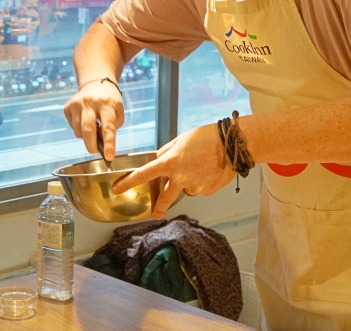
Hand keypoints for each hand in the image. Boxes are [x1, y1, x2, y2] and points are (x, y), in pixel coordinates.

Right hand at [63, 81, 123, 158]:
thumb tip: (101, 141)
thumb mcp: (119, 109)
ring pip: (78, 131)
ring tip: (93, 128)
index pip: (108, 127)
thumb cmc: (109, 99)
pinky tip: (84, 121)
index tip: (109, 157)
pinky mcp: (68, 106)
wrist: (95, 82)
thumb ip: (113, 126)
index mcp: (106, 103)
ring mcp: (76, 104)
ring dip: (86, 136)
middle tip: (96, 151)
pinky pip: (72, 126)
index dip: (109, 144)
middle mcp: (90, 102)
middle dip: (92, 146)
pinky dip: (79, 129)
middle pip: (88, 130)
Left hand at [112, 124, 235, 218]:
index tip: (117, 189)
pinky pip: (199, 189)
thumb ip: (166, 152)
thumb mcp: (180, 140)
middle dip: (159, 207)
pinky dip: (201, 182)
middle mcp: (180, 177)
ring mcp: (195, 186)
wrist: (233, 144)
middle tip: (155, 213)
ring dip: (187, 183)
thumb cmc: (207, 137)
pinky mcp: (207, 191)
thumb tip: (158, 160)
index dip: (128, 182)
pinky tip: (209, 171)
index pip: (143, 174)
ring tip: (200, 167)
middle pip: (165, 197)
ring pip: (185, 189)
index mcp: (170, 162)